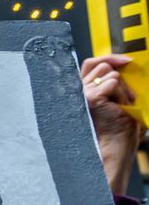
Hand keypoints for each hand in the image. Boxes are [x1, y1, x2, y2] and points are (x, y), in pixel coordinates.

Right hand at [83, 55, 142, 194]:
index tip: (126, 61)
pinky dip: (121, 95)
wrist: (115, 146)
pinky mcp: (91, 98)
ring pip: (111, 75)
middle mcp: (77, 91)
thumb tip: (122, 63)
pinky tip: (118, 108)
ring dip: (122, 90)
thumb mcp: (116, 98)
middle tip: (123, 100)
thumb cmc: (118, 127)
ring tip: (119, 108)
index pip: (91, 63)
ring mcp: (82, 94)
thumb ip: (111, 82)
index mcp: (81, 91)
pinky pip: (113, 82)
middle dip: (120, 80)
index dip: (109, 58)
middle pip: (103, 66)